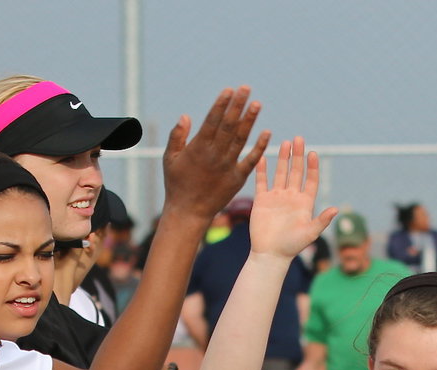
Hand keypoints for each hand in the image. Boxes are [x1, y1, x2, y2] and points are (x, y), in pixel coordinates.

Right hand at [162, 87, 269, 224]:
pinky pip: (250, 161)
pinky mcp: (237, 179)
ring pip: (240, 139)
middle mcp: (214, 155)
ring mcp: (227, 167)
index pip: (212, 120)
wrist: (188, 212)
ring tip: (257, 104)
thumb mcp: (169, 159)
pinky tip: (267, 133)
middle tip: (246, 88)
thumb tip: (185, 116)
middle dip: (238, 105)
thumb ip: (177, 136)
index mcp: (198, 147)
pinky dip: (259, 147)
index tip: (230, 89)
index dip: (222, 104)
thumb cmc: (177, 184)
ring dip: (249, 120)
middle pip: (229, 125)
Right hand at [249, 137, 337, 261]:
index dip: (312, 167)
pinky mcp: (262, 201)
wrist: (270, 255)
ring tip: (286, 143)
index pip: (311, 180)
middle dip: (298, 156)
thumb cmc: (291, 247)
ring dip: (283, 158)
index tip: (313, 153)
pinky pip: (262, 182)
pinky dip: (262, 170)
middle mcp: (291, 197)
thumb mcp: (310, 234)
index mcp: (304, 203)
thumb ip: (322, 221)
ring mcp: (276, 198)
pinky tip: (262, 157)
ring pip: (281, 173)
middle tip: (299, 138)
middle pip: (296, 172)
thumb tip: (336, 209)